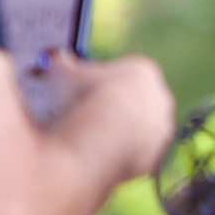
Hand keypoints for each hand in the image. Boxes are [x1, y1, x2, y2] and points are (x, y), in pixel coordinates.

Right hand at [44, 50, 175, 177]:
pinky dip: (123, 157)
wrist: (103, 137)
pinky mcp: (159, 156)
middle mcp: (160, 98)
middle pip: (135, 102)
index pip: (123, 74)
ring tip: (91, 141)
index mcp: (143, 72)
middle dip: (113, 109)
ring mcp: (163, 128)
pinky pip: (138, 156)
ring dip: (119, 134)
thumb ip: (59, 62)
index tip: (81, 93)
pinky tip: (102, 159)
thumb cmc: (83, 97)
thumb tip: (52, 56)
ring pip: (138, 130)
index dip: (99, 84)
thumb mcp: (63, 72)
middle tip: (86, 119)